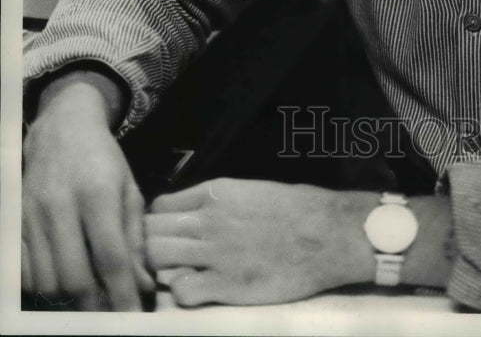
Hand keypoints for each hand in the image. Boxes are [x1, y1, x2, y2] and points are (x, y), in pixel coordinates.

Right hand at [22, 81, 153, 310]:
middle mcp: (60, 207)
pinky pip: (23, 273)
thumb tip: (142, 284)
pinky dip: (43, 286)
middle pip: (73, 277)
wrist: (63, 128)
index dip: (123, 293)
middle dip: (94, 305)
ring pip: (47, 281)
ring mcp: (32, 217)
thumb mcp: (129, 189)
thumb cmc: (103, 159)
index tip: (133, 316)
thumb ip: (135, 237)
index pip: (110, 258)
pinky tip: (61, 279)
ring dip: (69, 300)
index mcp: (97, 195)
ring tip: (89, 297)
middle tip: (110, 313)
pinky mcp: (14, 224)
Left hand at [145, 178, 369, 306]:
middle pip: (150, 231)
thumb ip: (220, 201)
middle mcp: (208, 219)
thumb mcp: (253, 190)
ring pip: (157, 257)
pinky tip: (197, 289)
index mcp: (215, 192)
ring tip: (178, 272)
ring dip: (161, 267)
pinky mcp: (225, 285)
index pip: (160, 206)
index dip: (159, 221)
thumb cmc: (299, 208)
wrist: (328, 234)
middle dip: (152, 244)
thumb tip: (198, 213)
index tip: (167, 233)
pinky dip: (181, 292)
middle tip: (166, 257)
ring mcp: (214, 253)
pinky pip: (181, 291)